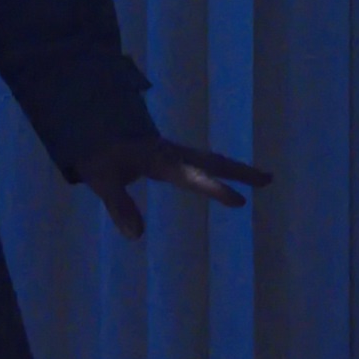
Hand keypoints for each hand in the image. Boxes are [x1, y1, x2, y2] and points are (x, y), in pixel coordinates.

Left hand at [72, 134, 271, 241]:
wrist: (91, 124)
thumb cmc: (98, 153)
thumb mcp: (102, 178)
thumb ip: (118, 205)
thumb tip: (136, 235)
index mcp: (159, 160)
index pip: (191, 176)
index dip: (213, 188)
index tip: (239, 200)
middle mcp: (173, 154)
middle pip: (212, 162)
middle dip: (240, 172)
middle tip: (268, 180)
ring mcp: (175, 152)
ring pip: (211, 159)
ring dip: (236, 168)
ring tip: (264, 179)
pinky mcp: (173, 154)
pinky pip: (203, 161)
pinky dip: (222, 167)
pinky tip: (233, 175)